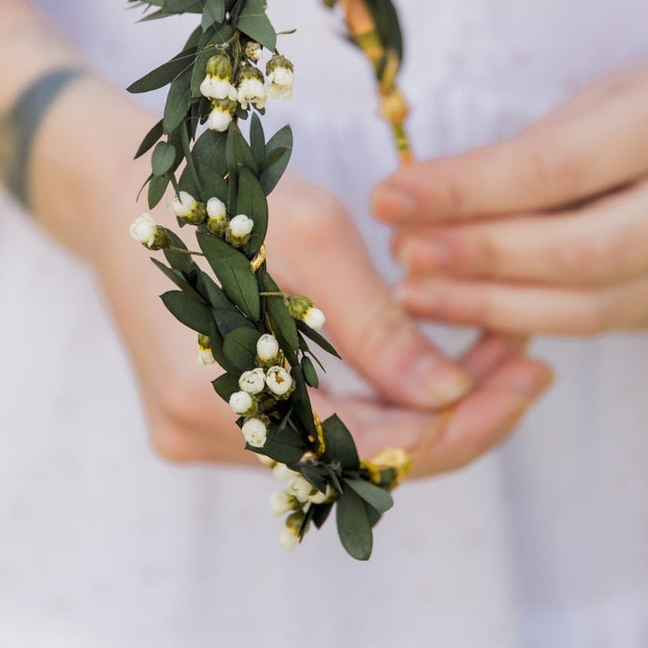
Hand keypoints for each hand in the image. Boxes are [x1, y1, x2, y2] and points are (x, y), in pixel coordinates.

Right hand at [41, 84, 552, 474]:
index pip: (366, 449)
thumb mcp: (307, 234)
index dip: (462, 422)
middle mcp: (199, 435)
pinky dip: (371, 400)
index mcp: (211, 397)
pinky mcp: (204, 419)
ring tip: (485, 354)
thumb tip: (448, 396)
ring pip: (337, 448)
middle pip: (356, 460)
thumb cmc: (209, 191)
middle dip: (450, 416)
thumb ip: (376, 324)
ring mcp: (197, 433)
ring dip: (415, 410)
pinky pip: (308, 428)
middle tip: (525, 364)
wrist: (116, 187)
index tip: (531, 375)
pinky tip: (419, 362)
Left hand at [372, 59, 647, 335]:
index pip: (552, 169)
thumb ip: (510, 161)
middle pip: (579, 253)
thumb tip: (407, 213)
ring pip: (589, 310)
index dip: (462, 192)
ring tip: (416, 293)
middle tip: (403, 259)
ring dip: (488, 307)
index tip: (388, 199)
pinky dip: (524, 321)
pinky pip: (596, 325)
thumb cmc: (640, 111)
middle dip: (477, 261)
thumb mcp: (585, 106)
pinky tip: (467, 309)